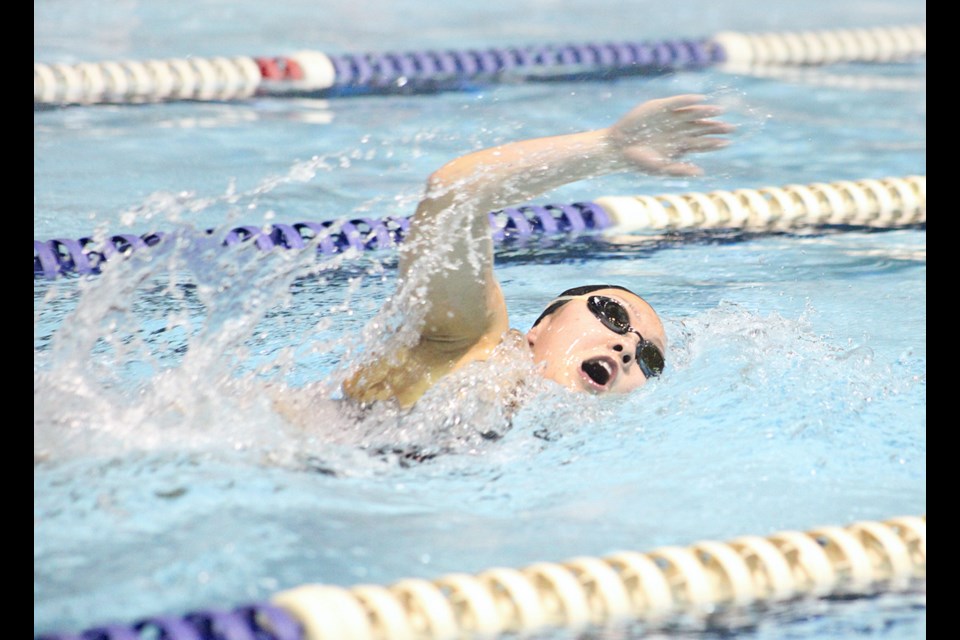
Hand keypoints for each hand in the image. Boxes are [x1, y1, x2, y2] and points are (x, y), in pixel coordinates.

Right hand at [606, 94, 733, 175]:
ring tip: (719, 111)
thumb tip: (700, 172)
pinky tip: (701, 100)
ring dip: (705, 112)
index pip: (702, 143)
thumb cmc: (639, 161)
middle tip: (730, 127)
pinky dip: (689, 101)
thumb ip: (679, 170)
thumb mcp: (660, 169)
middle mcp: (679, 130)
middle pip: (702, 127)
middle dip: (715, 127)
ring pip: (693, 114)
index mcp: (680, 146)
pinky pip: (678, 102)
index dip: (714, 143)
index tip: (727, 143)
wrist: (618, 147)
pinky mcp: (661, 107)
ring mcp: (671, 118)